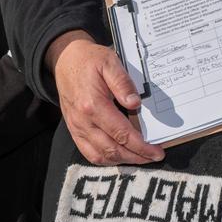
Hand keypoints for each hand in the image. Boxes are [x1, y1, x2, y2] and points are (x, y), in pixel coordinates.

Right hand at [47, 30, 164, 165]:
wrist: (65, 60)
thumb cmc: (89, 60)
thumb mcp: (110, 62)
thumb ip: (122, 83)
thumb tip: (135, 103)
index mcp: (93, 105)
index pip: (122, 133)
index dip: (141, 146)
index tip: (157, 151)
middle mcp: (83, 121)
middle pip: (112, 149)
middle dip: (136, 157)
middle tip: (154, 157)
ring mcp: (76, 127)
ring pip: (100, 156)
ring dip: (122, 161)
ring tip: (140, 158)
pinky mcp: (74, 130)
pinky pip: (88, 152)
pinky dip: (105, 159)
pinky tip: (120, 156)